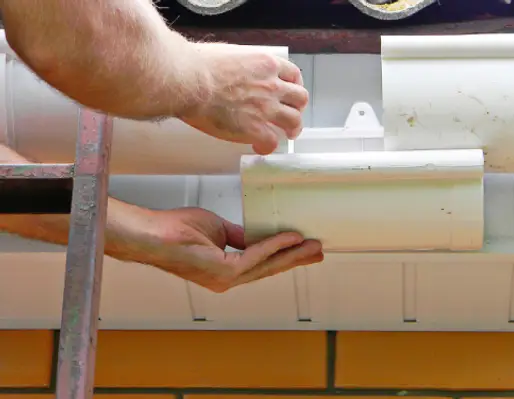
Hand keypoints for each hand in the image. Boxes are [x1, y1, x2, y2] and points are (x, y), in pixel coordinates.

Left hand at [136, 207, 322, 292]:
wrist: (152, 234)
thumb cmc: (175, 231)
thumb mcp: (218, 229)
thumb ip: (240, 237)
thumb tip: (258, 236)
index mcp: (225, 271)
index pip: (262, 265)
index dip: (285, 257)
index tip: (304, 248)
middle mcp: (227, 279)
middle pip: (270, 269)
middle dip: (297, 259)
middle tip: (319, 252)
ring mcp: (225, 278)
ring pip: (268, 266)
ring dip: (293, 255)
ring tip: (313, 246)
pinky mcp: (223, 272)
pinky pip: (256, 256)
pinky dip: (274, 245)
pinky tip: (290, 237)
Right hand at [179, 42, 308, 154]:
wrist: (188, 81)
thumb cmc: (197, 64)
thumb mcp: (227, 52)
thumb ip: (240, 62)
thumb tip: (234, 67)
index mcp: (265, 64)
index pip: (293, 74)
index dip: (294, 85)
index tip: (290, 91)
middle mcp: (271, 85)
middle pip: (300, 98)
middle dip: (297, 107)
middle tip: (291, 113)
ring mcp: (265, 108)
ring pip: (294, 121)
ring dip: (292, 128)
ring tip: (287, 134)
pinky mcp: (254, 128)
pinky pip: (271, 142)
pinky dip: (268, 146)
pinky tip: (260, 147)